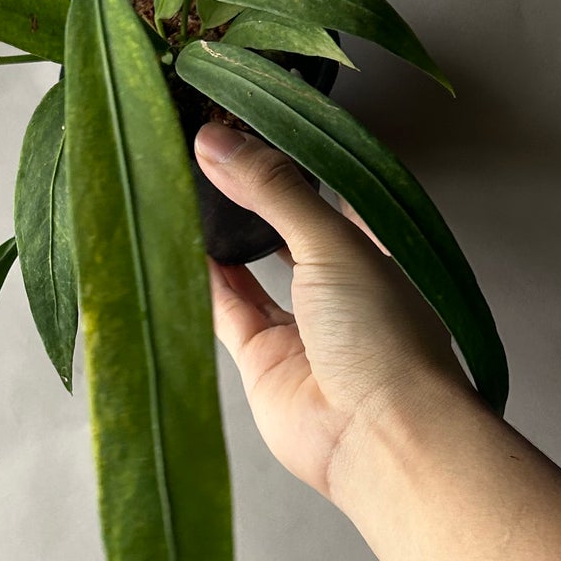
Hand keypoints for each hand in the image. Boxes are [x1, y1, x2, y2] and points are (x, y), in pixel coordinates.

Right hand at [195, 122, 468, 504]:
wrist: (379, 437)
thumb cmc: (383, 338)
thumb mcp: (332, 243)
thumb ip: (274, 191)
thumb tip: (218, 139)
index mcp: (376, 250)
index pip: (329, 190)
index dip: (290, 160)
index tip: (244, 123)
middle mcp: (340, 285)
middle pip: (286, 227)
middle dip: (250, 195)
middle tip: (205, 150)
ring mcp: (301, 326)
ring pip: (252, 269)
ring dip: (221, 236)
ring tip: (182, 187)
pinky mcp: (264, 362)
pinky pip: (226, 311)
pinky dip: (202, 282)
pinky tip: (177, 247)